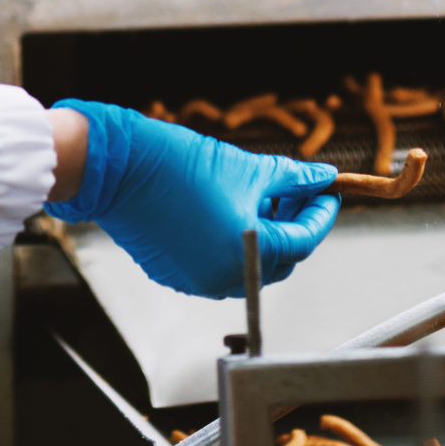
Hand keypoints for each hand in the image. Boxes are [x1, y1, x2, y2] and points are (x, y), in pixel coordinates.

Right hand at [43, 100, 339, 298]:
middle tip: (298, 194)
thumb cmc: (178, 163)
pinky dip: (232, 246)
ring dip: (264, 238)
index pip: (304, 240)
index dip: (321, 214)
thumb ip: (291, 179)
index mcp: (250, 249)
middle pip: (281, 260)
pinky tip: (229, 213)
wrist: (116, 167)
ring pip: (250, 267)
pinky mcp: (176, 276)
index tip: (328, 193)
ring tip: (262, 200)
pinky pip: (218, 268)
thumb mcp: (246, 168)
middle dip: (294, 227)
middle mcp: (227, 276)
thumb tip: (322, 178)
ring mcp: (199, 281)